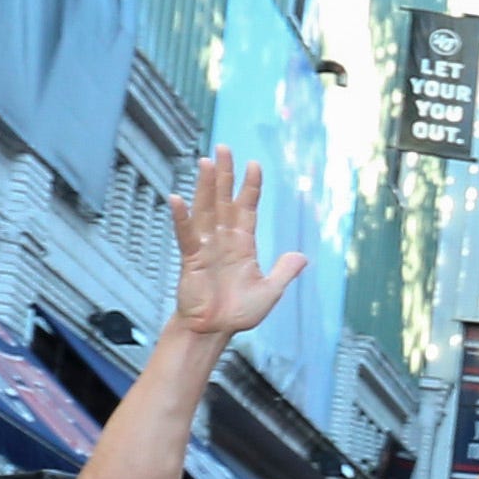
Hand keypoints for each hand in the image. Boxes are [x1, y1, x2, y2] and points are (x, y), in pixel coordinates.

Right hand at [166, 147, 308, 339]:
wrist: (214, 330)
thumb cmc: (239, 312)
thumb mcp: (269, 291)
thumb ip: (284, 272)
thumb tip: (302, 256)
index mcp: (243, 244)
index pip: (247, 209)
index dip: (250, 187)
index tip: (254, 164)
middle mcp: (223, 240)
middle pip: (224, 200)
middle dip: (225, 175)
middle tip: (223, 148)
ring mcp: (206, 246)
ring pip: (206, 210)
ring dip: (206, 186)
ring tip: (205, 162)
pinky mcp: (191, 258)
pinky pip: (186, 234)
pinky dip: (182, 218)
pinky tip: (177, 199)